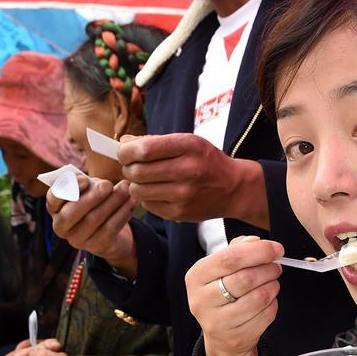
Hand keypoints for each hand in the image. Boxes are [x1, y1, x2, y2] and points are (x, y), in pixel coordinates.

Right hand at [46, 174, 136, 275]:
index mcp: (54, 208)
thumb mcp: (87, 190)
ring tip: (125, 188)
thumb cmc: (93, 201)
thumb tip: (102, 184)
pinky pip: (110, 228)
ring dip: (112, 201)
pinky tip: (132, 201)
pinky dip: (123, 213)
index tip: (84, 178)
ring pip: (94, 219)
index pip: (53, 198)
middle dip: (91, 197)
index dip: (67, 188)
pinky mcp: (96, 246)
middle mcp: (61, 226)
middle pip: (73, 212)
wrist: (106, 230)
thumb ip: (89, 184)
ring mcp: (78, 239)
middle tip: (107, 184)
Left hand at [119, 133, 267, 226]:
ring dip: (135, 184)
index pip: (144, 150)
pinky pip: (148, 205)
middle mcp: (187, 171)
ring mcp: (184, 195)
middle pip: (138, 171)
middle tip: (132, 167)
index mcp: (188, 146)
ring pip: (138, 190)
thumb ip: (155, 142)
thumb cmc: (205, 161)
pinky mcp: (180, 213)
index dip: (126, 152)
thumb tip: (123, 144)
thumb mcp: (187, 142)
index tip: (125, 152)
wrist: (233, 188)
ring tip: (144, 180)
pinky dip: (146, 197)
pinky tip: (157, 191)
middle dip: (128, 168)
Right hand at [185, 236, 282, 355]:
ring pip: (258, 297)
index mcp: (196, 277)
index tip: (276, 249)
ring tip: (272, 282)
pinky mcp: (236, 336)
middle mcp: (202, 300)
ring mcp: (218, 322)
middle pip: (245, 278)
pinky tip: (268, 300)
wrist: (220, 335)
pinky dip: (273, 304)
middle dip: (268, 269)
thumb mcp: (220, 269)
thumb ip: (237, 249)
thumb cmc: (222, 294)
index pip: (229, 258)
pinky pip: (265, 315)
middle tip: (276, 266)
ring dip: (273, 286)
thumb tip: (256, 242)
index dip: (258, 251)